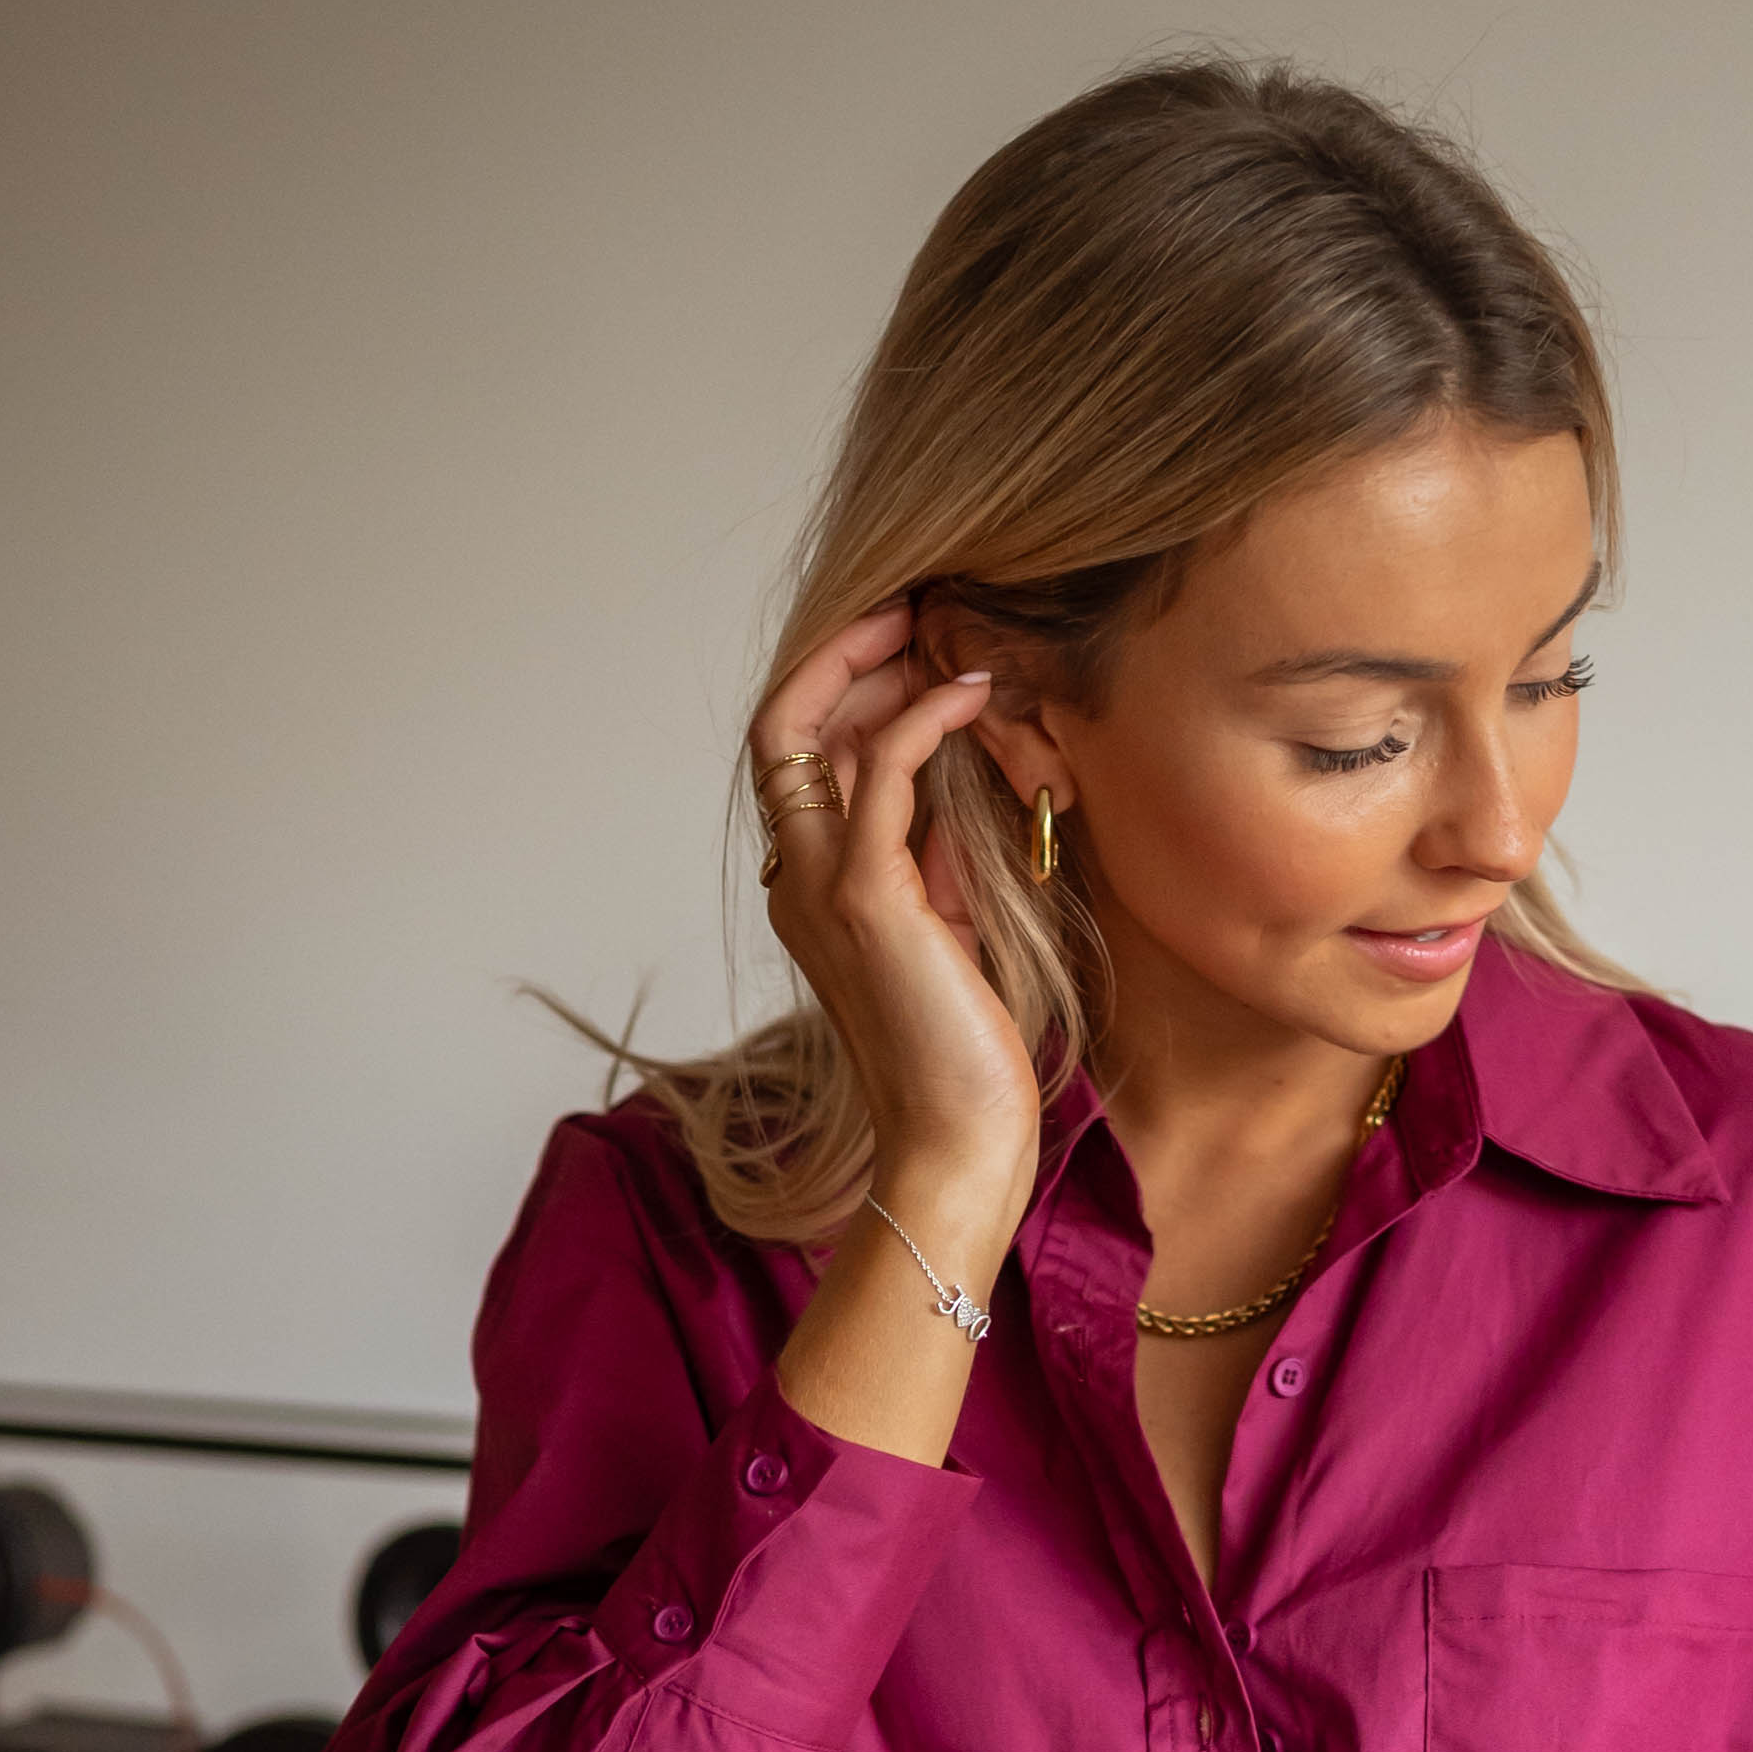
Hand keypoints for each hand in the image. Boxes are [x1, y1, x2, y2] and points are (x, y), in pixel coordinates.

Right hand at [748, 604, 1041, 1231]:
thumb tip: (960, 782)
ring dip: (880, 669)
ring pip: (811, 731)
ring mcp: (822, 887)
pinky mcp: (870, 897)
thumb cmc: (964, 1051)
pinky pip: (881, 770)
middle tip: (918, 611)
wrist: (957, 1140)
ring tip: (948, 637)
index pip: (793, 757)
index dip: (836, 687)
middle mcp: (796, 880)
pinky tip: (971, 696)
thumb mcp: (951, 929)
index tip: (900, 643)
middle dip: (846, 655)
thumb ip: (938, 856)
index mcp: (807, 889)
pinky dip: (923, 718)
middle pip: (781, 725)